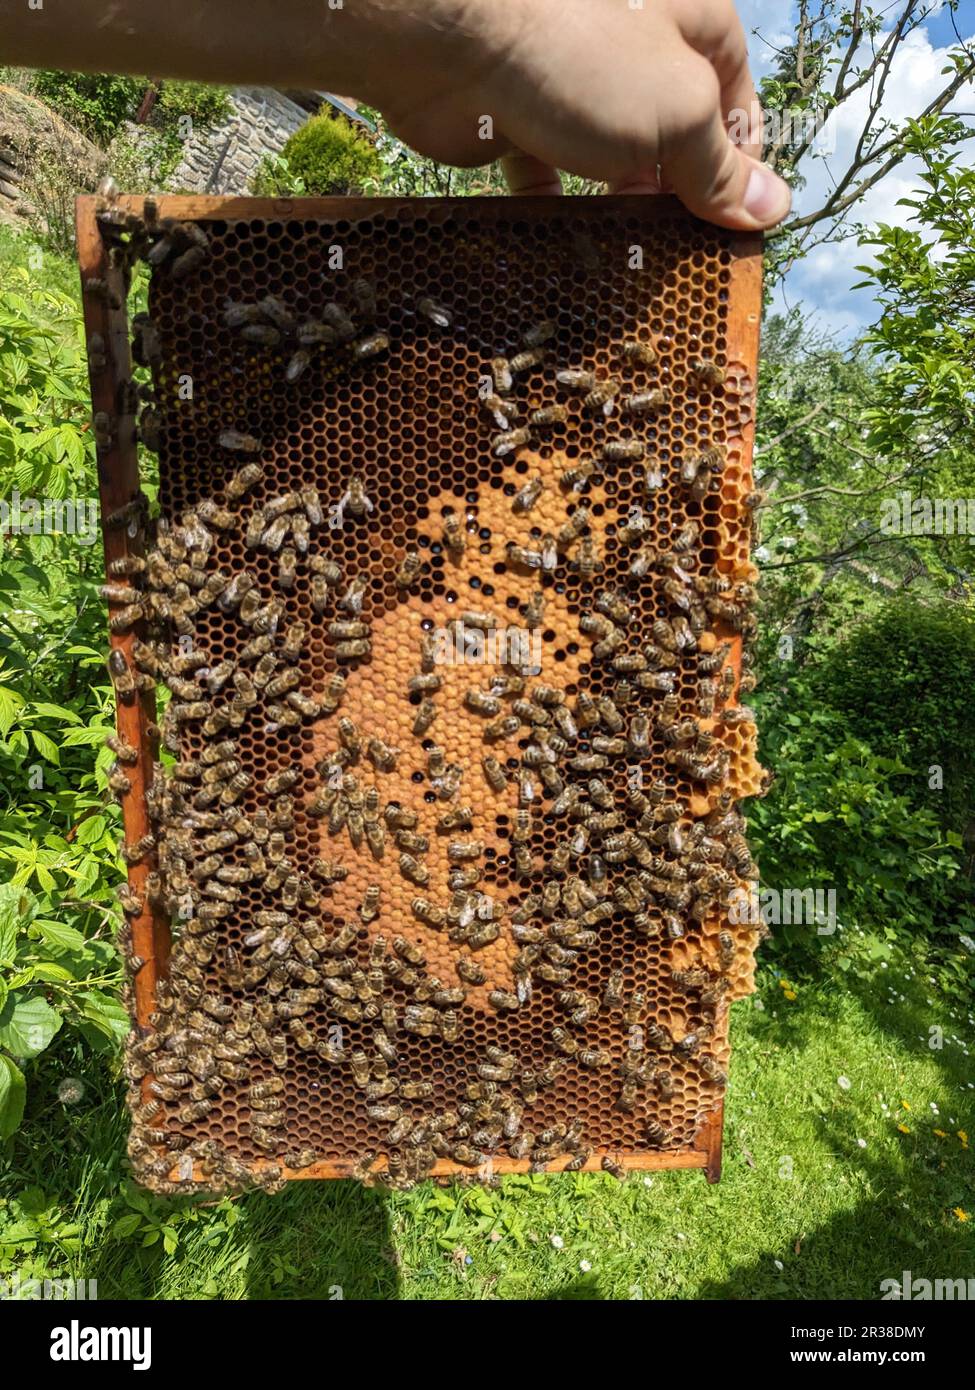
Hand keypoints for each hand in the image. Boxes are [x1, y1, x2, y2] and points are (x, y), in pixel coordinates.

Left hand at [375, 0, 790, 228]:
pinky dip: (565, 213)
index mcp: (690, 23)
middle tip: (686, 255)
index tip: (737, 226)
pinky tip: (574, 250)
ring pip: (613, 161)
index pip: (738, 101)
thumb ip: (721, 168)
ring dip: (623, 209)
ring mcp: (574, 86)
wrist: (453, 45)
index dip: (742, 165)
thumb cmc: (584, 60)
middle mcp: (634, 48)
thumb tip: (773, 209)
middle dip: (679, 195)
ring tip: (634, 260)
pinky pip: (553, 178)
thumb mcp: (677, 114)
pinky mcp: (521, 122)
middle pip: (674, 136)